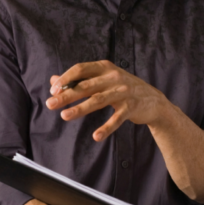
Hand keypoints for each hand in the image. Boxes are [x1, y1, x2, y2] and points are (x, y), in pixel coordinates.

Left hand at [46, 61, 169, 141]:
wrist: (153, 101)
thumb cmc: (122, 89)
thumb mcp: (102, 80)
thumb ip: (79, 80)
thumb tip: (53, 80)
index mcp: (104, 67)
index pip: (80, 69)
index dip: (65, 79)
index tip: (52, 91)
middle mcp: (114, 77)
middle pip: (86, 85)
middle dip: (66, 95)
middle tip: (50, 104)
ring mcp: (123, 91)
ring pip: (98, 100)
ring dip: (80, 108)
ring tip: (64, 116)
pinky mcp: (132, 106)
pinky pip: (116, 118)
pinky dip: (106, 128)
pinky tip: (95, 137)